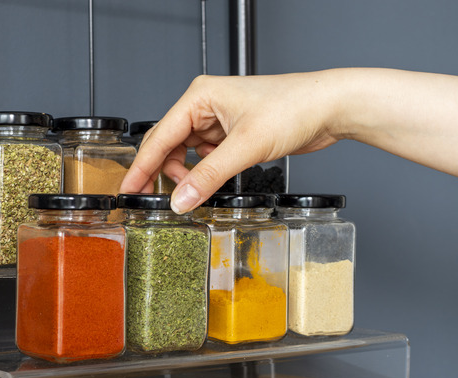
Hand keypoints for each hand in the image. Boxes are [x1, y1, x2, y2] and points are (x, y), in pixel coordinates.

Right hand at [119, 72, 343, 212]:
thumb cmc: (293, 107)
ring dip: (189, 175)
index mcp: (199, 97)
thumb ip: (209, 176)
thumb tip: (180, 199)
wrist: (329, 107)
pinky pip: (208, 158)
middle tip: (157, 200)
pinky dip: (207, 173)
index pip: (159, 136)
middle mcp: (205, 106)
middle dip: (165, 173)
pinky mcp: (234, 134)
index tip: (128, 189)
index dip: (141, 166)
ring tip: (196, 191)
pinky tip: (214, 182)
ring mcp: (220, 120)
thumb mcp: (245, 146)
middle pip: (169, 145)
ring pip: (188, 154)